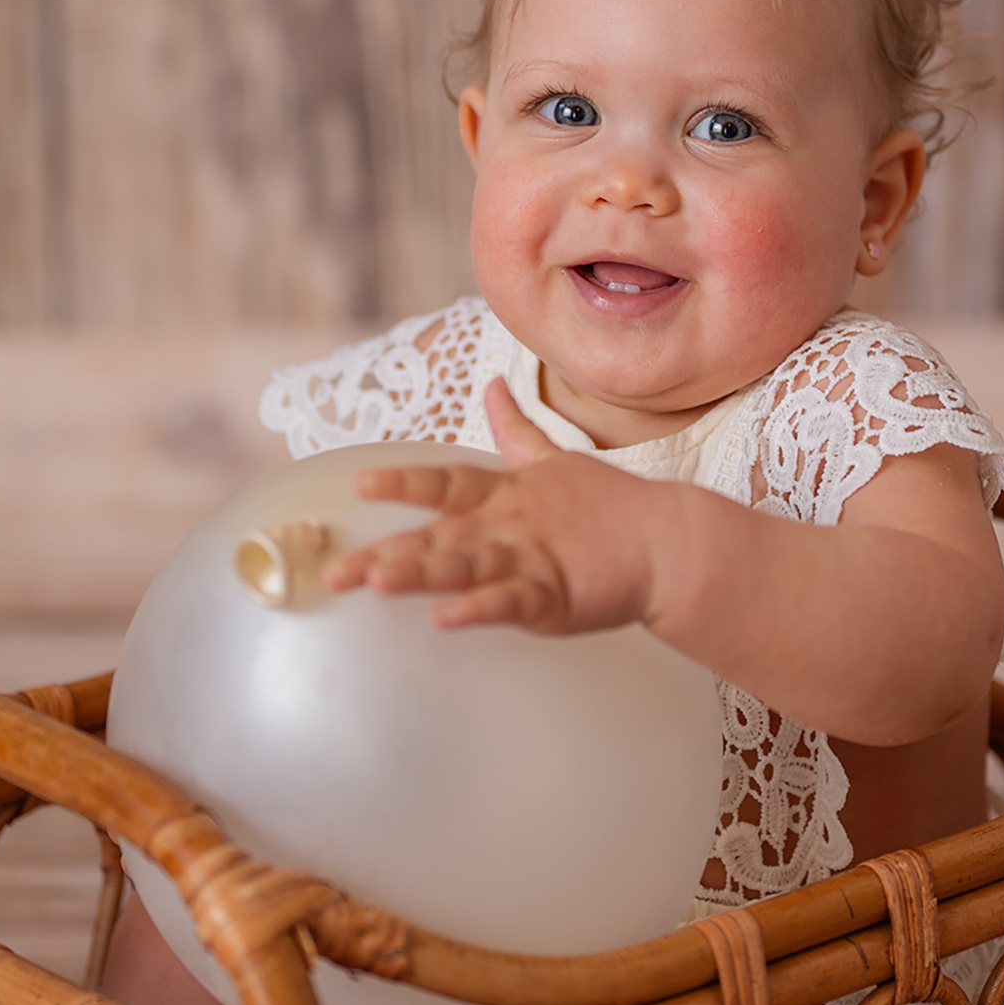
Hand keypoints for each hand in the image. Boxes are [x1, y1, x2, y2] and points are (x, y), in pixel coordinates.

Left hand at [322, 379, 664, 632]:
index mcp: (504, 494)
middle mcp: (508, 524)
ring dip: (421, 573)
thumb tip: (491, 386)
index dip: (402, 483)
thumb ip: (515, 430)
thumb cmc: (608, 506)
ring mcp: (531, 559)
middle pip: (438, 536)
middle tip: (335, 572)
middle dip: (385, 553)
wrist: (668, 543)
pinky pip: (510, 603)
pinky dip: (479, 609)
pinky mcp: (555, 597)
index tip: (359, 484)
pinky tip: (445, 618)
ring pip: (466, 566)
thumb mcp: (553, 462)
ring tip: (377, 582)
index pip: (444, 483)